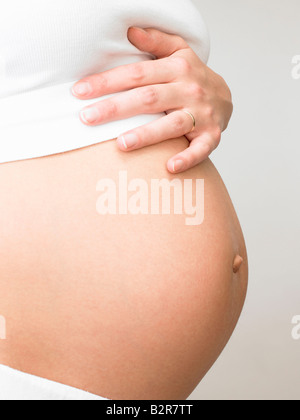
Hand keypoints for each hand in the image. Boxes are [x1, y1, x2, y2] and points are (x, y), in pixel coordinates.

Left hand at [72, 27, 232, 172]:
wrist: (226, 98)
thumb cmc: (193, 77)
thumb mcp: (180, 52)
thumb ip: (157, 41)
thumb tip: (130, 31)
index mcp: (177, 69)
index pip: (137, 74)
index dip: (107, 82)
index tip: (80, 92)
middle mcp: (189, 90)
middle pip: (148, 99)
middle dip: (116, 108)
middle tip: (87, 118)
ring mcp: (201, 115)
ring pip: (171, 124)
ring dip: (147, 134)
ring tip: (121, 144)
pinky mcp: (212, 136)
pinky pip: (200, 149)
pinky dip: (187, 158)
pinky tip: (170, 167)